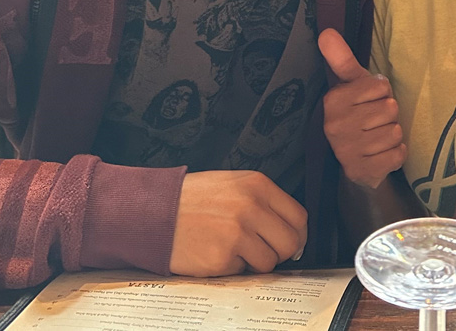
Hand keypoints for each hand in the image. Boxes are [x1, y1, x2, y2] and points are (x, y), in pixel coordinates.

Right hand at [169, 170, 306, 275]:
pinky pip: (244, 271)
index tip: (293, 241)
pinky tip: (217, 250)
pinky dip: (234, 266)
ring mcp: (237, 233)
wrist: (157, 211)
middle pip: (291, 242)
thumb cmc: (195, 197)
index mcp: (257, 184)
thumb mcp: (233, 183)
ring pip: (270, 262)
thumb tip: (290, 227)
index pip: (298, 216)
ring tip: (235, 247)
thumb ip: (263, 200)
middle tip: (266, 249)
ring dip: (256, 261)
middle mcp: (251, 207)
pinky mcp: (223, 258)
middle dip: (282, 252)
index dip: (298, 233)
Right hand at [318, 28, 406, 189]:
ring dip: (394, 135)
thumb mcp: (352, 84)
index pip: (380, 86)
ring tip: (378, 137)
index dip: (382, 93)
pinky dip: (397, 153)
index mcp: (333, 100)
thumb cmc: (359, 112)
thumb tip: (326, 32)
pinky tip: (382, 154)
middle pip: (390, 109)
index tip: (370, 101)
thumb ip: (341, 58)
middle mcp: (335, 126)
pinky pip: (398, 154)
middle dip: (389, 115)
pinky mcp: (362, 171)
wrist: (356, 162)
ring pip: (395, 132)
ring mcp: (347, 151)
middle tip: (376, 121)